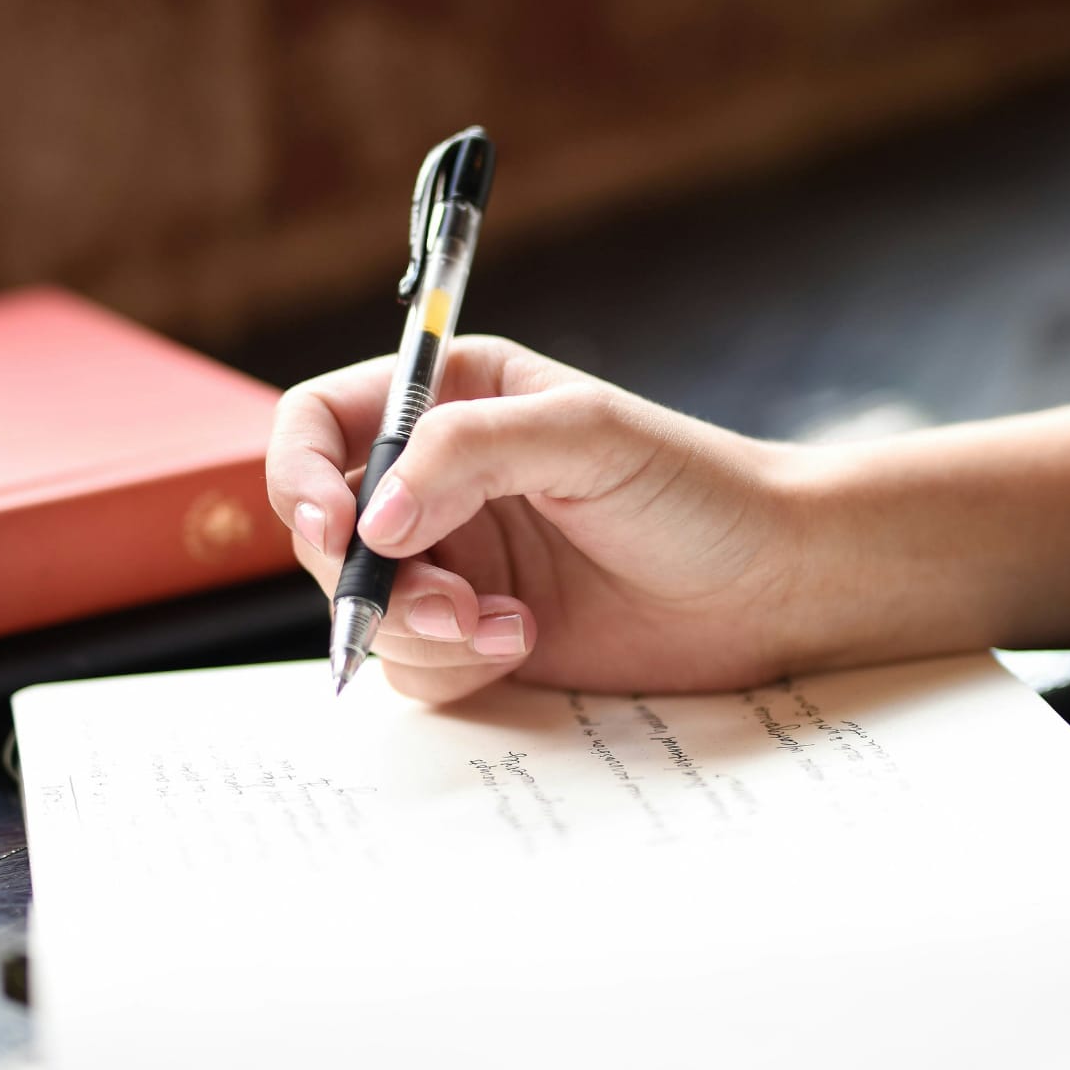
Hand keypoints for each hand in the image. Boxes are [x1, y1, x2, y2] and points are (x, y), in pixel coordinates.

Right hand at [265, 336, 808, 701]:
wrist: (769, 586)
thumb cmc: (696, 489)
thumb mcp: (585, 436)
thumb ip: (469, 453)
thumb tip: (371, 522)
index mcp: (452, 402)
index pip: (320, 426)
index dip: (300, 477)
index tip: (335, 530)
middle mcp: (439, 484)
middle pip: (329, 535)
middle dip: (373, 581)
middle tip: (449, 603)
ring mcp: (457, 566)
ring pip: (367, 612)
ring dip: (420, 631)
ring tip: (507, 626)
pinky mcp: (479, 638)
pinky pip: (414, 667)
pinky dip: (455, 666)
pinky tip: (525, 643)